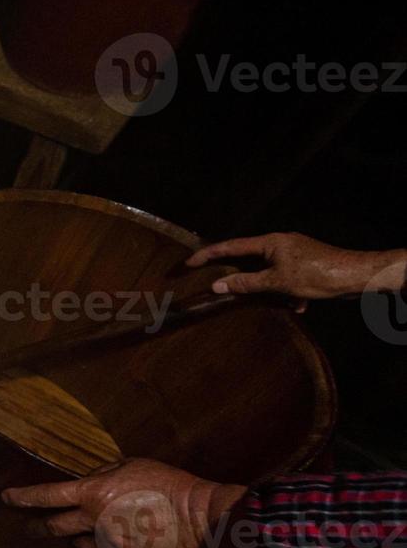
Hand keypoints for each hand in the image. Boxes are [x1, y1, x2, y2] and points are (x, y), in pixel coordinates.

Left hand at [1, 459, 248, 547]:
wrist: (197, 516)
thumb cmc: (166, 484)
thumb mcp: (130, 465)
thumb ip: (102, 475)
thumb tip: (86, 483)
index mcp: (93, 493)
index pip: (47, 496)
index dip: (23, 497)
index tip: (6, 498)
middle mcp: (94, 521)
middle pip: (55, 527)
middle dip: (38, 527)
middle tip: (29, 528)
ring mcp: (108, 544)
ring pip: (82, 544)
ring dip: (80, 539)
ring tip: (90, 531)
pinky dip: (108, 547)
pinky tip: (122, 540)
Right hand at [186, 232, 406, 304]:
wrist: (357, 275)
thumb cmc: (318, 274)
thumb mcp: (277, 281)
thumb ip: (246, 284)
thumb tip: (218, 285)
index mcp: (270, 242)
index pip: (231, 247)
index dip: (207, 255)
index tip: (189, 263)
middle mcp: (280, 244)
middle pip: (249, 260)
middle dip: (239, 277)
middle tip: (218, 286)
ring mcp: (294, 254)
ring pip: (269, 273)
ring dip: (268, 289)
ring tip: (270, 301)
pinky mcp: (306, 265)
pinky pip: (287, 279)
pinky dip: (288, 292)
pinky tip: (298, 304)